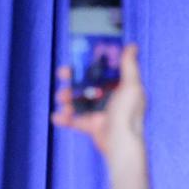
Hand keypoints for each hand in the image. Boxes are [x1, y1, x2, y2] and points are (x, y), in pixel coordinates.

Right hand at [52, 43, 145, 162]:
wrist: (120, 143)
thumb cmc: (129, 113)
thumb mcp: (131, 86)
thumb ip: (130, 66)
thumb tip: (131, 45)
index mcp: (121, 86)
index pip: (105, 70)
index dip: (92, 63)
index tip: (79, 56)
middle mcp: (110, 97)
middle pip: (88, 83)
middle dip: (74, 78)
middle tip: (63, 73)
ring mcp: (99, 111)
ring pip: (78, 100)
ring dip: (67, 96)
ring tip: (62, 97)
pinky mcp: (91, 125)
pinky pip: (74, 119)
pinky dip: (64, 117)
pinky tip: (57, 116)